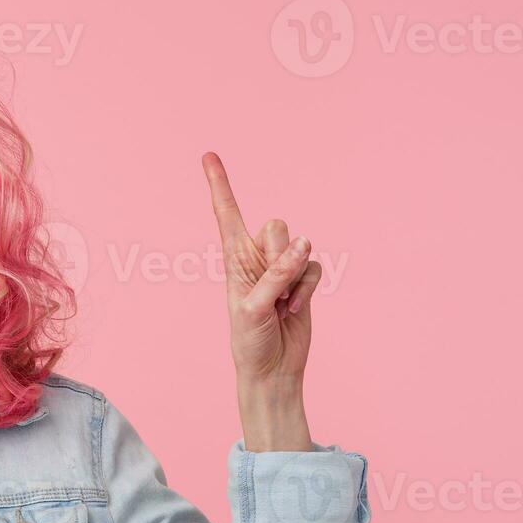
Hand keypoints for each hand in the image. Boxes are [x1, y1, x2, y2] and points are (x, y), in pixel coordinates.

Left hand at [202, 153, 321, 382]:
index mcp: (232, 258)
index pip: (226, 214)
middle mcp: (255, 256)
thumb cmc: (250, 340)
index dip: (219, 184)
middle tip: (271, 288)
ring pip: (300, 245)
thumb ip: (277, 274)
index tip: (208, 155)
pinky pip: (314, 267)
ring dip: (293, 278)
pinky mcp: (301, 280)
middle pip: (276, 225)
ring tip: (280, 304)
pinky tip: (293, 310)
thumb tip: (304, 242)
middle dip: (278, 254)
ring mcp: (280, 267)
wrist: (272, 368)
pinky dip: (307, 290)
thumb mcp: (254, 308)